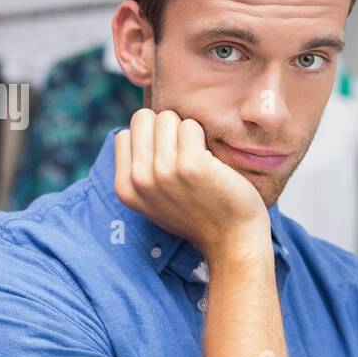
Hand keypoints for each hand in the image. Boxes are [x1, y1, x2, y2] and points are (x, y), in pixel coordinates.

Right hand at [114, 108, 269, 260]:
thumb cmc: (198, 213)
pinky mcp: (191, 165)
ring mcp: (163, 171)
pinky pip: (191, 125)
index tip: (168, 158)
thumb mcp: (154, 199)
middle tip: (184, 153)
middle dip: (165, 128)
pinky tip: (211, 161)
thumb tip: (135, 130)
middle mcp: (139, 179)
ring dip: (186, 132)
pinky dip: (203, 137)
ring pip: (167, 117)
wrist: (232, 239)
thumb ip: (139, 170)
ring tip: (198, 159)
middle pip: (143, 119)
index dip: (149, 139)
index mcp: (125, 188)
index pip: (125, 134)